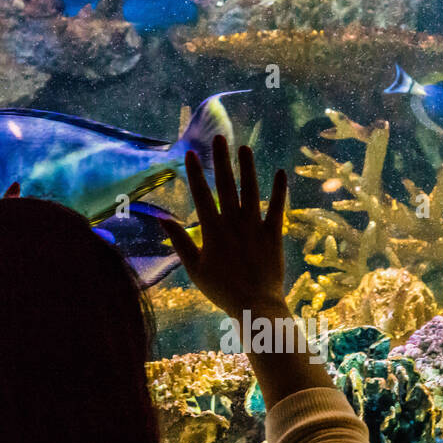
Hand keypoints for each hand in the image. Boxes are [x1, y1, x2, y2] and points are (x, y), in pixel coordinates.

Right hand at [160, 135, 287, 318]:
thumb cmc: (221, 290)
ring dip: (248, 168)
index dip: (196, 174)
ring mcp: (255, 227)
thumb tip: (162, 220)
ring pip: (251, 191)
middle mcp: (233, 223)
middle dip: (222, 160)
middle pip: (227, 186)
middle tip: (220, 138)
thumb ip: (180, 242)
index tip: (191, 154)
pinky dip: (279, 190)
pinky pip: (277, 208)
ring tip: (245, 148)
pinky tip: (281, 172)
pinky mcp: (273, 234)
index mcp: (212, 230)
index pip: (201, 195)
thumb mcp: (194, 269)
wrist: (255, 305)